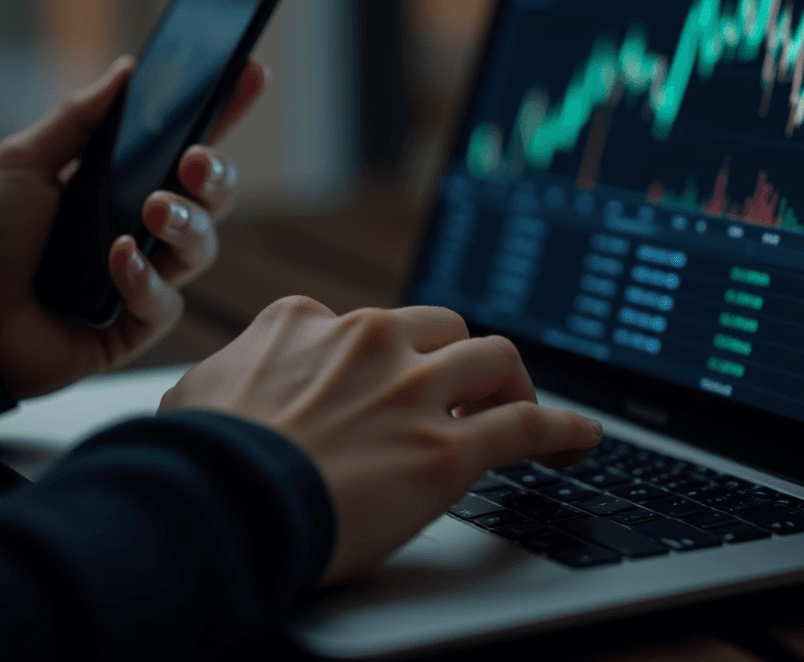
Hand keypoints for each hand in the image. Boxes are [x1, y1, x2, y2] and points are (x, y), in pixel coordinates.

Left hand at [0, 55, 267, 399]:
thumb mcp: (21, 164)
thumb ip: (78, 120)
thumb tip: (126, 71)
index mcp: (120, 186)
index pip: (186, 146)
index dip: (224, 112)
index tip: (252, 72)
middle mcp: (141, 230)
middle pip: (213, 199)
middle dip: (219, 175)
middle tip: (195, 160)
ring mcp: (141, 279)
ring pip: (202, 249)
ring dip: (186, 225)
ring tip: (153, 209)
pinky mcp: (132, 328)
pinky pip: (165, 303)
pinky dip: (144, 279)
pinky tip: (116, 260)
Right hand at [159, 298, 602, 582]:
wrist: (214, 508)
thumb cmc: (196, 462)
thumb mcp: (201, 392)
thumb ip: (237, 371)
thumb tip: (238, 377)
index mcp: (311, 322)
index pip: (373, 323)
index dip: (392, 354)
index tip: (398, 378)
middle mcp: (370, 340)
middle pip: (446, 328)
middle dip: (459, 358)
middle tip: (463, 393)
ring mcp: (413, 391)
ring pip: (495, 360)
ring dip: (512, 382)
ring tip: (518, 405)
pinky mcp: (447, 450)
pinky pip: (525, 426)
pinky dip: (561, 428)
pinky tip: (580, 436)